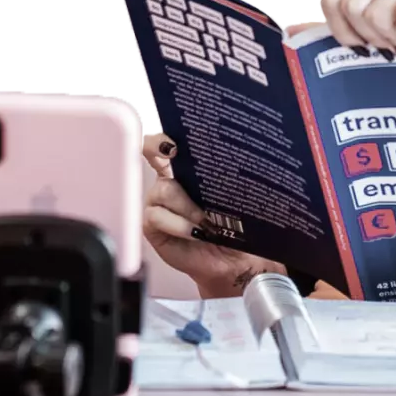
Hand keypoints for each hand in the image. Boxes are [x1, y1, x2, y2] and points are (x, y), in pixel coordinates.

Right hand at [142, 132, 285, 296]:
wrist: (233, 260)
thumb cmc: (236, 225)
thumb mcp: (237, 196)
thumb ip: (230, 177)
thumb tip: (243, 155)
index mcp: (188, 168)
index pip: (167, 140)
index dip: (162, 135)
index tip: (173, 140)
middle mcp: (169, 180)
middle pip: (151, 154)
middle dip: (160, 149)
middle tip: (175, 153)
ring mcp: (158, 202)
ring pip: (162, 189)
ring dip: (186, 204)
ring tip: (206, 220)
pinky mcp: (152, 225)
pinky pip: (156, 217)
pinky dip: (178, 223)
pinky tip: (194, 231)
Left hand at [319, 0, 395, 57]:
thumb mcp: (378, 34)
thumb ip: (336, 31)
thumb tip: (289, 32)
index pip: (331, 0)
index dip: (342, 33)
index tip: (365, 48)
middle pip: (351, 7)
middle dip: (369, 38)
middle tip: (392, 48)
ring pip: (378, 11)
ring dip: (392, 41)